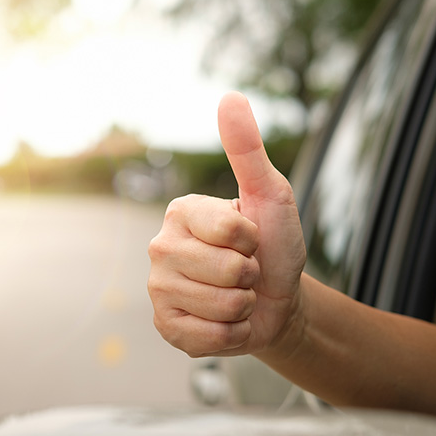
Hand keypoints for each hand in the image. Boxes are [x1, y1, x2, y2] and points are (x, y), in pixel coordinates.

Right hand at [147, 92, 305, 356]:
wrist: (278, 299)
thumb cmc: (273, 243)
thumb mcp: (268, 194)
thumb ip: (247, 149)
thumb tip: (230, 97)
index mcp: (180, 212)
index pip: (229, 231)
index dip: (254, 239)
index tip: (251, 238)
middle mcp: (159, 248)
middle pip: (226, 272)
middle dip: (251, 276)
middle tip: (246, 271)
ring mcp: (158, 289)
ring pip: (220, 306)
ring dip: (243, 306)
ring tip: (237, 295)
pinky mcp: (165, 326)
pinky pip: (208, 338)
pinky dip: (231, 335)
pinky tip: (226, 321)